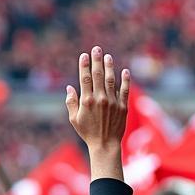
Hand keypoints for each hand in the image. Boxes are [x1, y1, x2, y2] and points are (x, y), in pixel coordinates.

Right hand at [66, 46, 128, 180]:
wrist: (105, 145)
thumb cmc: (87, 133)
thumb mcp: (74, 120)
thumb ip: (71, 102)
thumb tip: (69, 88)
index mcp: (87, 101)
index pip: (85, 78)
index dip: (84, 65)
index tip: (84, 55)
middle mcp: (100, 99)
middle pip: (98, 75)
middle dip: (96, 60)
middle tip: (96, 49)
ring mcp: (112, 102)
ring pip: (111, 79)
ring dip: (109, 66)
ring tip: (107, 56)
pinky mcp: (122, 106)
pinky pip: (124, 90)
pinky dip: (125, 80)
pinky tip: (124, 71)